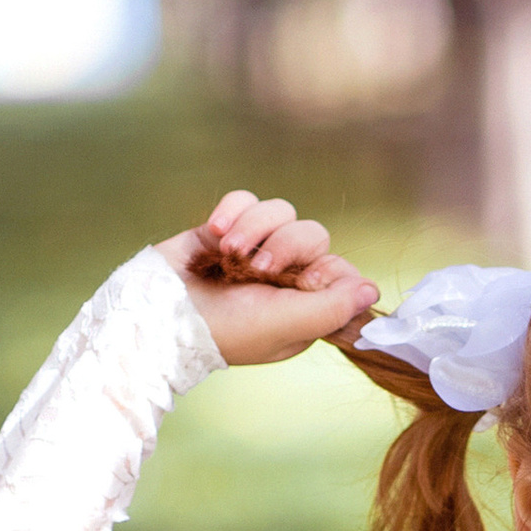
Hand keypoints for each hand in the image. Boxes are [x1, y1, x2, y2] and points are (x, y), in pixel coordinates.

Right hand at [154, 190, 380, 366]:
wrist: (159, 314)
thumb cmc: (223, 331)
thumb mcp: (285, 326)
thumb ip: (331, 308)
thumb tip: (370, 290)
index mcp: (305, 305)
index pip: (341, 272)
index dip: (329, 269)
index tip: (307, 281)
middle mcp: (285, 275)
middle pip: (314, 234)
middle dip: (287, 246)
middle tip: (259, 270)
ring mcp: (256, 249)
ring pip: (281, 211)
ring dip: (255, 228)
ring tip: (230, 252)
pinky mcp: (227, 227)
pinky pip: (247, 199)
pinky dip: (233, 211)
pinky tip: (215, 232)